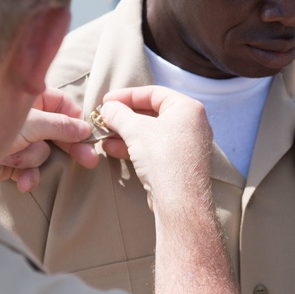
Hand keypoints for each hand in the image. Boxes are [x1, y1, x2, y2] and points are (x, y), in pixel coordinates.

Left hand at [0, 88, 98, 192]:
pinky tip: (23, 183)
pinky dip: (27, 177)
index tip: (89, 134)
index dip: (77, 120)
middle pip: (58, 132)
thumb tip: (85, 129)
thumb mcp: (31, 124)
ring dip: (31, 160)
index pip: (63, 105)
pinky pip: (30, 170)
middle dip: (70, 148)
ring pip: (42, 153)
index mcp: (28, 98)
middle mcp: (25, 118)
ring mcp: (17, 140)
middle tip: (90, 161)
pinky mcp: (10, 162)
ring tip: (15, 158)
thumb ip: (61, 126)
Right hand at [96, 86, 213, 208]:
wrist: (179, 200)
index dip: (127, 95)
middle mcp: (191, 124)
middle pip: (152, 113)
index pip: (154, 93)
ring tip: (103, 135)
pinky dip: (134, 147)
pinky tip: (112, 149)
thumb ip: (118, 114)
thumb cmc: (163, 158)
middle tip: (103, 118)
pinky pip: (153, 148)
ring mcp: (186, 145)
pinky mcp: (178, 163)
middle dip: (124, 117)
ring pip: (150, 133)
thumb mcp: (135, 129)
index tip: (106, 100)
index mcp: (187, 108)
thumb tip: (107, 107)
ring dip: (125, 133)